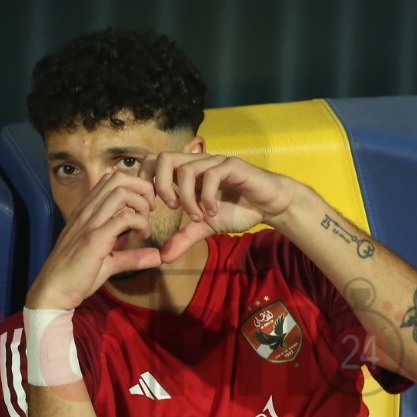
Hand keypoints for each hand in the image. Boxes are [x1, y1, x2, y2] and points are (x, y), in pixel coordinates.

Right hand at [26, 172, 161, 309]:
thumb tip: (156, 256)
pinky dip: (140, 222)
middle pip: (118, 178)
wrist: (54, 290)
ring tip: (145, 222)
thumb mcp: (108, 262)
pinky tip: (142, 235)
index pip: (110, 180)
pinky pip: (124, 217)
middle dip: (142, 188)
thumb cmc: (76, 275)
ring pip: (121, 191)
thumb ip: (131, 256)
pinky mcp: (95, 238)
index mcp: (87, 211)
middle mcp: (87, 211)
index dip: (133, 187)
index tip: (143, 208)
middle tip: (150, 210)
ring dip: (141, 203)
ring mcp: (90, 222)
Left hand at [151, 152, 299, 262]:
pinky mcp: (232, 166)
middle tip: (171, 208)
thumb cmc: (238, 210)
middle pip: (164, 158)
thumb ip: (184, 238)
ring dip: (188, 198)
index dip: (147, 182)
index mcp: (186, 173)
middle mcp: (197, 162)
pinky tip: (214, 212)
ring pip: (187, 170)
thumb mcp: (205, 227)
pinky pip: (212, 176)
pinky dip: (208, 198)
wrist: (269, 205)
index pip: (154, 161)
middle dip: (161, 186)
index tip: (154, 208)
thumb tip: (163, 258)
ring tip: (198, 216)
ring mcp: (214, 162)